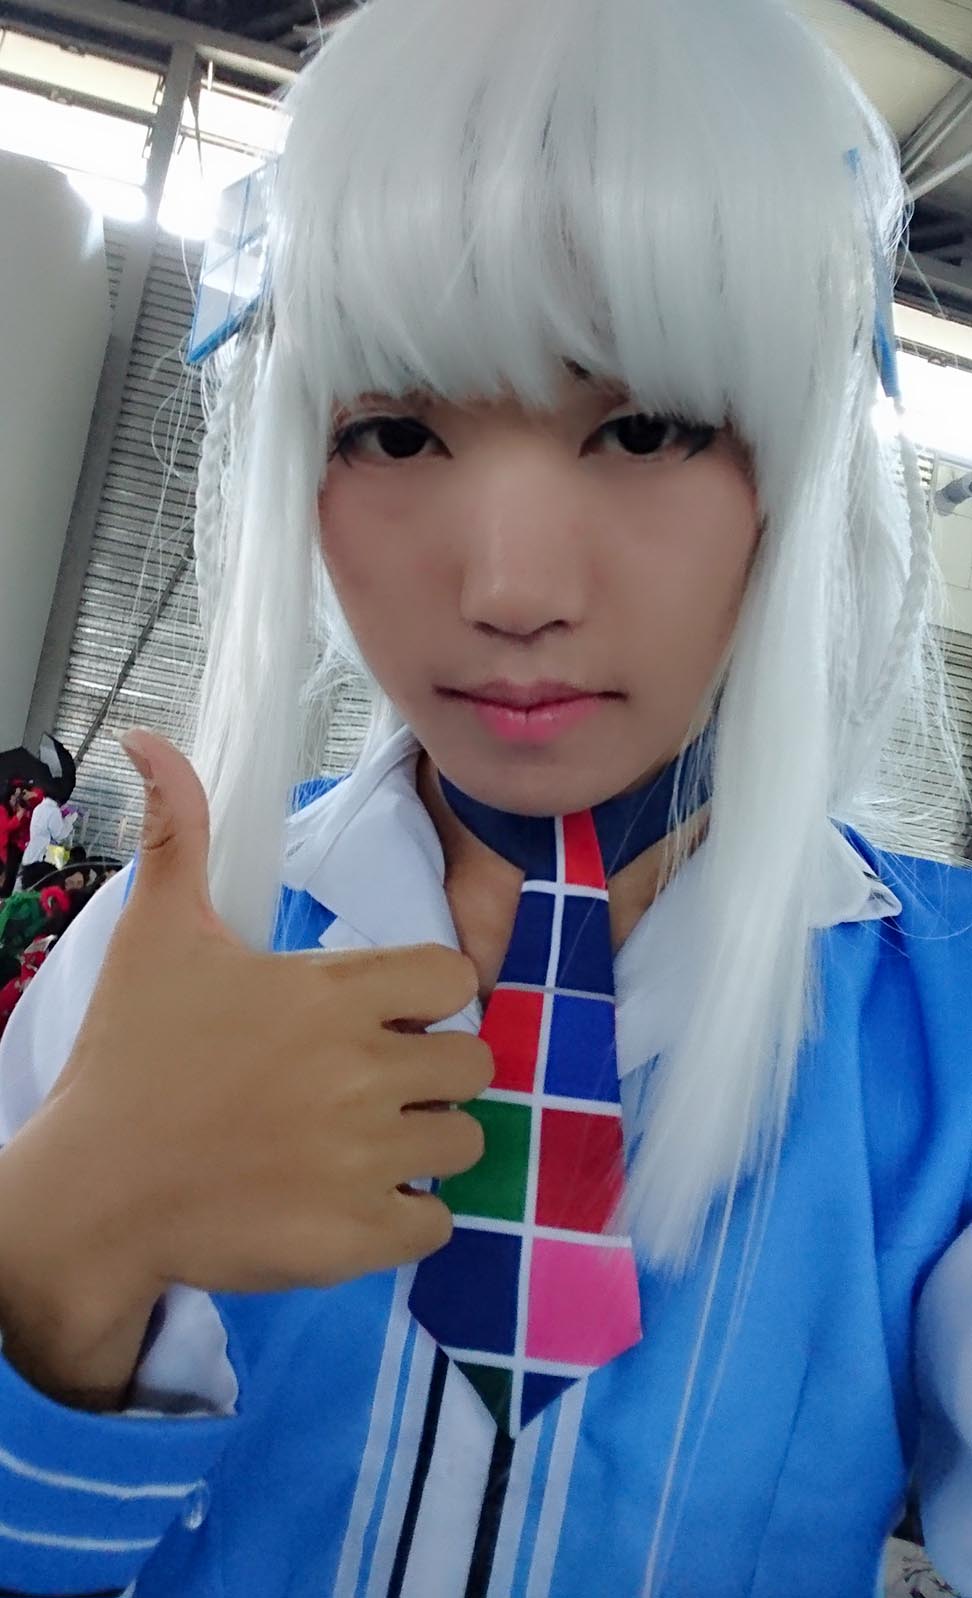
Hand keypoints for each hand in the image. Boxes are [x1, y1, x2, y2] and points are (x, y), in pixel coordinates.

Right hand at [39, 729, 492, 1300]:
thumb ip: (180, 835)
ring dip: (427, 1143)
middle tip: (378, 1085)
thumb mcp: (156, 934)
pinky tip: (356, 1201)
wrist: (92, 1193)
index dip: (429, 995)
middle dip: (436, 1071)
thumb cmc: (128, 1057)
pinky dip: (409, 1217)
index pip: (455, 978)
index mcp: (332, 993)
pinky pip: (437, 1225)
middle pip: (474, 1063)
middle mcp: (364, 1071)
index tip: (388, 1013)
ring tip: (366, 1145)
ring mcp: (365, 1158)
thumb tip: (151, 740)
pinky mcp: (357, 1236)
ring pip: (464, 1143)